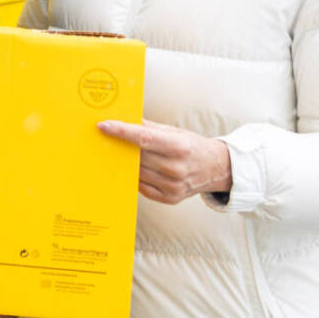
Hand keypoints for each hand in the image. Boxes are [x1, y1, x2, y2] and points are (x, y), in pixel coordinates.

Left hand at [97, 118, 231, 204]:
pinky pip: (143, 187)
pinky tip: (133, 169)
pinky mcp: (170, 198)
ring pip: (137, 173)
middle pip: (138, 156)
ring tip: (118, 154)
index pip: (144, 138)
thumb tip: (122, 119)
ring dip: (125, 164)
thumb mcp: (174, 131)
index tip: (103, 125)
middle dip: (120, 147)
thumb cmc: (191, 146)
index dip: (122, 131)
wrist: (215, 168)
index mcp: (179, 147)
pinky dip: (135, 177)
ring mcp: (173, 186)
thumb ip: (147, 126)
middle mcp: (177, 168)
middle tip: (105, 138)